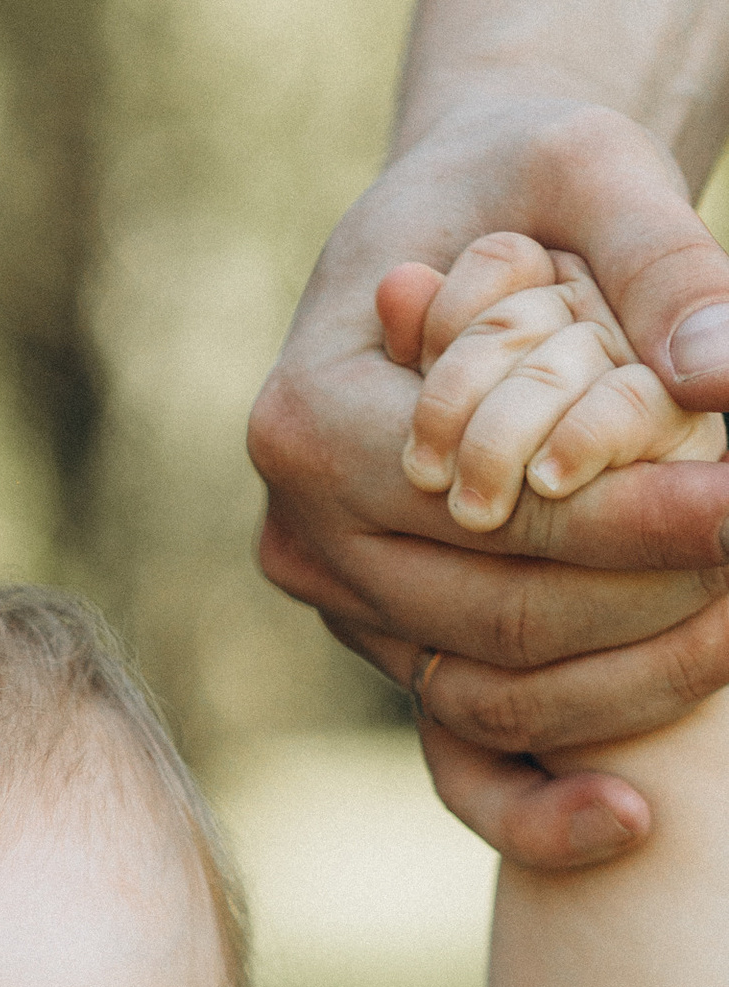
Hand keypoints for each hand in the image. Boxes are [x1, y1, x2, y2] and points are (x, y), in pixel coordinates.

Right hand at [250, 98, 728, 862]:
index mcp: (310, 415)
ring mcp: (344, 604)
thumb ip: (659, 263)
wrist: (461, 222)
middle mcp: (300, 530)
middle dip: (660, 602)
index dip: (636, 519)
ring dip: (640, 683)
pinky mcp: (394, 647)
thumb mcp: (586, 166)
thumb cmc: (521, 181)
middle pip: (500, 616)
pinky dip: (540, 804)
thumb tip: (727, 376)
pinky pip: (461, 754)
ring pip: (494, 693)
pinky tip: (639, 820)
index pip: (491, 506)